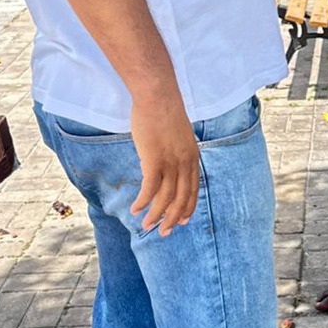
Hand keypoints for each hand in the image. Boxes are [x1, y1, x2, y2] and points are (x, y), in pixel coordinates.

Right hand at [130, 94, 199, 236]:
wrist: (158, 95)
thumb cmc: (164, 111)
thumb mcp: (177, 135)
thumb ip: (176, 151)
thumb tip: (166, 162)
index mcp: (192, 157)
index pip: (193, 190)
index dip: (187, 208)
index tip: (181, 222)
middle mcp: (185, 163)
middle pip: (181, 198)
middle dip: (172, 218)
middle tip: (164, 233)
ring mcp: (171, 162)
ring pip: (165, 197)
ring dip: (155, 215)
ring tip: (146, 226)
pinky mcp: (154, 159)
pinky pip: (150, 188)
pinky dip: (143, 201)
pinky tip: (135, 209)